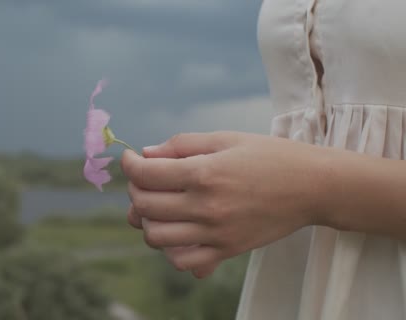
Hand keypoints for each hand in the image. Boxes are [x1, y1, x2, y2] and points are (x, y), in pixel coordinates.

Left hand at [121, 132, 332, 277]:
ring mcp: (215, 233)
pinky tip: (178, 232)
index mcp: (203, 173)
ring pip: (156, 237)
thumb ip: (181, 145)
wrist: (312, 187)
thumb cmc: (270, 156)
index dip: (129, 164)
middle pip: (144, 207)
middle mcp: (205, 206)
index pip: (146, 174)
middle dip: (134, 190)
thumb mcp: (225, 139)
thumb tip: (147, 154)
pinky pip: (183, 262)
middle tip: (145, 181)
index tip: (131, 159)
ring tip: (158, 208)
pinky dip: (171, 249)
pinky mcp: (227, 250)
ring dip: (147, 221)